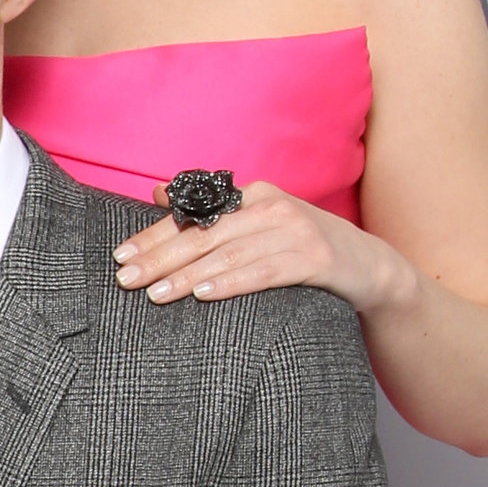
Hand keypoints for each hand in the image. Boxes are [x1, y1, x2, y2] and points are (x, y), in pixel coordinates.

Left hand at [114, 182, 410, 324]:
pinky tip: (204, 294)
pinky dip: (232, 282)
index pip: (194, 217)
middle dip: (161, 258)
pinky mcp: (314, 258)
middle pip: (206, 235)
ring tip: (156, 293)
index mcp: (252, 196)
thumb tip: (157, 192)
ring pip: (230, 254)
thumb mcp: (257, 225)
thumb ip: (210, 212)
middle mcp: (271, 207)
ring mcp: (295, 231)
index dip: (154, 236)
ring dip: (189, 275)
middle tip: (126, 279)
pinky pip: (265, 272)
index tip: (120, 256)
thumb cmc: (300, 248)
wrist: (367, 265)